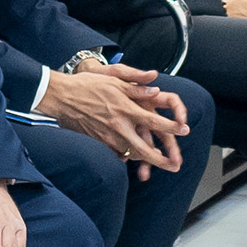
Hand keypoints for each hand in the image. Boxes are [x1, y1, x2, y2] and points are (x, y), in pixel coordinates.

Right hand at [35, 68, 188, 171]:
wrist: (62, 97)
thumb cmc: (87, 85)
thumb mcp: (114, 79)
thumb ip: (137, 87)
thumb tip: (156, 88)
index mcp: (125, 108)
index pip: (154, 120)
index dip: (172, 126)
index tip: (184, 130)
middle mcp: (118, 125)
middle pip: (144, 147)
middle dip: (161, 159)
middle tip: (174, 165)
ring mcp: (107, 136)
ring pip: (131, 153)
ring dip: (145, 161)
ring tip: (156, 167)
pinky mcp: (98, 142)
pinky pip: (115, 153)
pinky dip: (125, 157)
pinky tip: (131, 159)